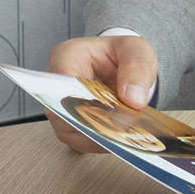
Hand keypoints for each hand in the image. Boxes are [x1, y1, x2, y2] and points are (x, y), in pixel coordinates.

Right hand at [44, 34, 159, 154]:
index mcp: (67, 56)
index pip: (60, 81)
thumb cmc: (123, 54)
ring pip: (69, 131)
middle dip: (93, 123)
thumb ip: (136, 70)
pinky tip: (119, 138)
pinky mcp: (72, 124)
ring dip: (98, 136)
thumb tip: (132, 99)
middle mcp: (58, 83)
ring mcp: (62, 106)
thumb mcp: (137, 51)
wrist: (126, 67)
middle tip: (122, 127)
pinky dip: (101, 142)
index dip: (81, 100)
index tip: (106, 111)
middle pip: (61, 112)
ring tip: (124, 135)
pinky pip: (80, 140)